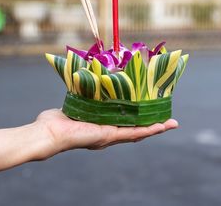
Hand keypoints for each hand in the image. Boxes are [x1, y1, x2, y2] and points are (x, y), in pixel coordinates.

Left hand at [32, 109, 177, 158]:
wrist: (48, 133)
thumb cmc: (55, 121)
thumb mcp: (75, 105)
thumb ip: (80, 97)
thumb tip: (81, 83)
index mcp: (101, 126)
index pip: (124, 122)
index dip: (138, 117)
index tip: (150, 109)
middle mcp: (108, 133)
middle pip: (135, 127)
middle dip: (152, 123)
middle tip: (168, 118)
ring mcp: (110, 136)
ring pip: (139, 132)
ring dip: (156, 127)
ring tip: (172, 123)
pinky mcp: (110, 136)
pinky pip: (134, 133)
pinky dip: (149, 129)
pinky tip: (162, 125)